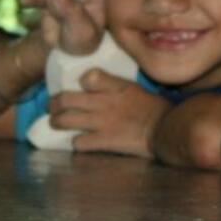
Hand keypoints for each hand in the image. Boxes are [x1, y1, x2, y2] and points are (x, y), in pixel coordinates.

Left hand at [48, 69, 169, 155]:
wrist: (167, 130)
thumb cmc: (156, 109)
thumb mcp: (136, 88)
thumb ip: (115, 85)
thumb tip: (98, 84)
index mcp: (115, 86)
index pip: (88, 77)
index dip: (80, 81)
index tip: (79, 86)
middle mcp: (104, 103)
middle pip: (65, 99)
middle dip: (54, 104)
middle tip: (53, 108)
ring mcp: (102, 122)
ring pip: (65, 120)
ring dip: (57, 122)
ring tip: (58, 123)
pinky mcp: (104, 141)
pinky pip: (78, 142)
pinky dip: (76, 143)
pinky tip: (80, 142)